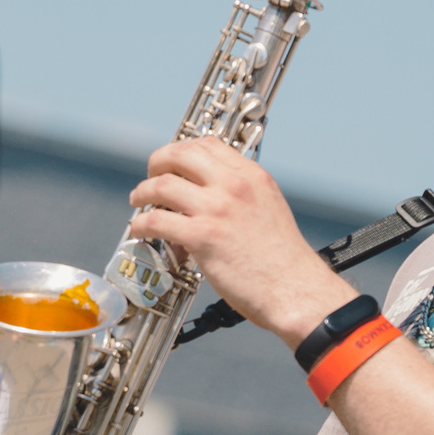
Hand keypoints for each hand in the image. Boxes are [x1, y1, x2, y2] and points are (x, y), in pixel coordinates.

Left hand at [124, 138, 355, 346]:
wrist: (295, 290)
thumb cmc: (284, 260)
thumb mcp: (270, 208)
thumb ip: (242, 195)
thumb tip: (209, 195)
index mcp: (252, 176)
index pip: (208, 145)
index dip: (182, 150)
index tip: (172, 162)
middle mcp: (233, 186)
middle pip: (179, 155)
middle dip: (157, 163)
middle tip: (150, 177)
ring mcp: (216, 209)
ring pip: (161, 185)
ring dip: (142, 192)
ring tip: (138, 201)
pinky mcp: (201, 237)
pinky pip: (156, 221)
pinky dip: (141, 224)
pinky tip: (140, 230)